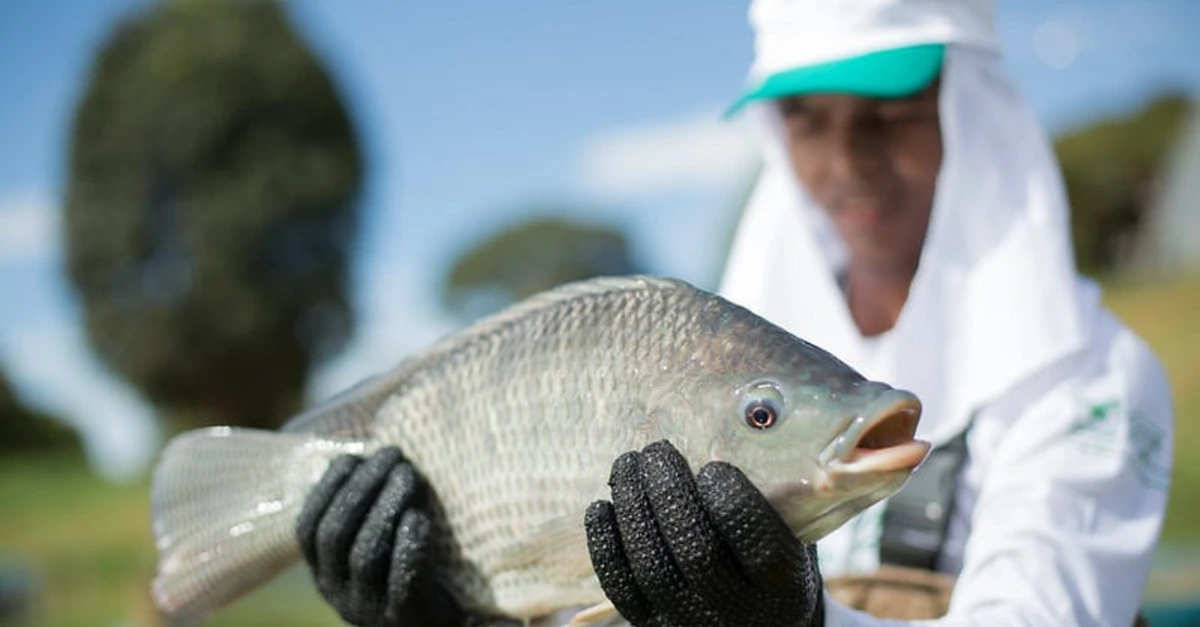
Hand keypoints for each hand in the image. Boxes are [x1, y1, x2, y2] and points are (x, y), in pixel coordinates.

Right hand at [296, 447, 483, 626]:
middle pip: (336, 534)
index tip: (353, 456)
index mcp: (324, 572)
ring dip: (386, 506)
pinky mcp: (404, 617)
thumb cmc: (410, 570)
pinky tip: (420, 518)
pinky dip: (408, 546)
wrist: (439, 620)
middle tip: (392, 455)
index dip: (326, 488)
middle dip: (362, 486)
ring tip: (410, 475)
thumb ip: (365, 508)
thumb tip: (367, 451)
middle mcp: (337, 593)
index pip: (308, 527)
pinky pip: (401, 582)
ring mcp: (368, 609)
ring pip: (365, 553)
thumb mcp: (378, 542)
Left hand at [584, 440, 824, 626]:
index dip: (732, 502)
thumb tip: (750, 422)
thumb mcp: (794, 535)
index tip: (714, 467)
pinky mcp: (652, 625)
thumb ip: (778, 493)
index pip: (758, 547)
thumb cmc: (774, 562)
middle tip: (658, 450)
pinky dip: (605, 543)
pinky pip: (620, 586)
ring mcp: (689, 622)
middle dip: (670, 493)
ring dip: (634, 507)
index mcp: (783, 587)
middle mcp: (737, 612)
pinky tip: (602, 506)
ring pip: (652, 566)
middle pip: (696, 552)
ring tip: (628, 463)